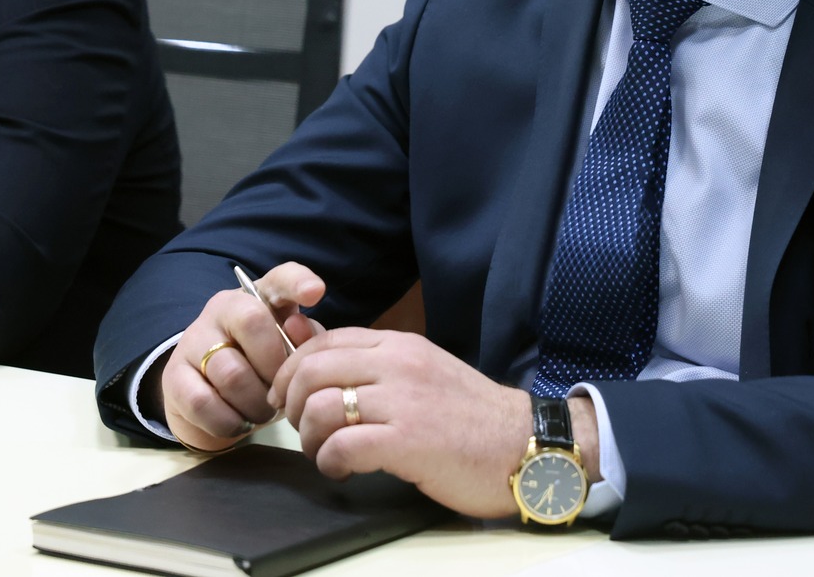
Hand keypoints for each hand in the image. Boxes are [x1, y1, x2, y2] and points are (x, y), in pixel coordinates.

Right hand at [160, 262, 326, 450]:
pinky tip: (237, 422)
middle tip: (279, 393)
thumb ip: (305, 341)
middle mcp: (221, 310)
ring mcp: (193, 340)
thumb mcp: (286, 355)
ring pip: (231, 372)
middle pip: (252, 322)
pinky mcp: (173, 376)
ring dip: (255, 404)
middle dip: (274, 366)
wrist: (208, 399)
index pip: (279, 278)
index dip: (297, 282)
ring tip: (261, 412)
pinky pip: (204, 403)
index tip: (315, 293)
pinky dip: (229, 422)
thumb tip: (300, 329)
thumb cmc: (259, 370)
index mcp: (258, 299)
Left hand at [270, 328, 599, 518]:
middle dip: (294, 403)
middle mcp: (398, 364)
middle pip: (313, 370)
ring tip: (324, 454)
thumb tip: (325, 364)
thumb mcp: (423, 373)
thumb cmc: (472, 418)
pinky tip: (342, 471)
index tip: (287, 395)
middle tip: (300, 428)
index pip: (325, 341)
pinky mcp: (408, 441)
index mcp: (400, 344)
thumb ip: (379, 366)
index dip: (294, 368)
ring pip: (323, 407)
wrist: (525, 445)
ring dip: (310, 437)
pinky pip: (344, 445)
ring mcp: (403, 401)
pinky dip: (331, 462)